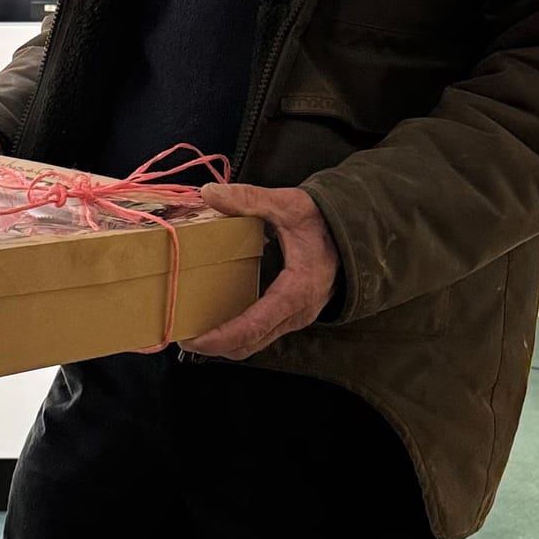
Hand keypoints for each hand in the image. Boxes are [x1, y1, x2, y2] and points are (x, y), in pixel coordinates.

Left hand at [179, 181, 338, 359]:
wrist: (357, 232)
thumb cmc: (325, 221)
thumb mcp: (289, 204)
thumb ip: (250, 199)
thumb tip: (210, 192)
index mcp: (297, 291)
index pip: (253, 326)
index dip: (220, 337)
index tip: (191, 338)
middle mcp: (298, 313)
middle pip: (250, 344)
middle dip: (214, 345)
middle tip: (181, 333)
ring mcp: (297, 318)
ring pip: (256, 343)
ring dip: (225, 342)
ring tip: (193, 328)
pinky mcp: (293, 315)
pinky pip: (262, 334)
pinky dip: (238, 334)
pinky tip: (217, 317)